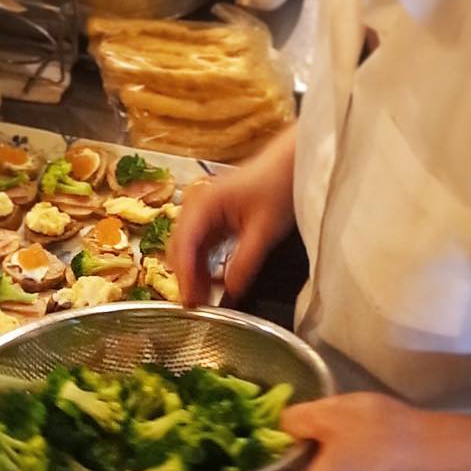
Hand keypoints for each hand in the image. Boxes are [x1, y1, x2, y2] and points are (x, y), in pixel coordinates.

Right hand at [169, 125, 297, 304]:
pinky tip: (214, 280)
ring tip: (205, 299)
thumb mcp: (265, 230)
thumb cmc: (278, 187)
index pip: (183, 245)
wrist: (291, 163)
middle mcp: (197, 206)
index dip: (184, 276)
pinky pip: (202, 243)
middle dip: (186, 278)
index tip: (190, 302)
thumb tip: (231, 292)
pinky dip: (204, 263)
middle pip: (180, 248)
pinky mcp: (214, 215)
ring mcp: (204, 210)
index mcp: (204, 204)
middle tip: (198, 307)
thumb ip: (245, 262)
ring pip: (189, 248)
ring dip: (195, 272)